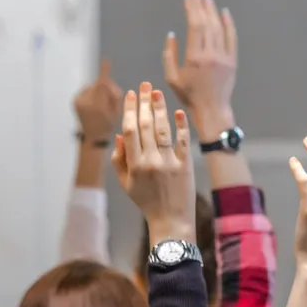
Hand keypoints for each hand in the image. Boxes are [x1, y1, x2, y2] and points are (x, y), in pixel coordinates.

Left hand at [74, 59, 122, 141]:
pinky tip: (95, 103)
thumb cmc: (108, 125)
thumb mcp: (116, 112)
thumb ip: (113, 95)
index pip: (102, 85)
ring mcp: (78, 101)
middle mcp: (85, 102)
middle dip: (107, 88)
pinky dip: (93, 93)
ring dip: (99, 91)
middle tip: (112, 98)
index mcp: (98, 106)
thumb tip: (106, 82)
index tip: (106, 61)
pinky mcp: (75, 100)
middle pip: (99, 85)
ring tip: (102, 104)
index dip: (104, 72)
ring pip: (93, 87)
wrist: (92, 137)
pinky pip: (87, 90)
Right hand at [112, 82, 195, 241]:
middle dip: (144, 103)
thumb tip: (120, 134)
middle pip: (146, 126)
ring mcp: (170, 163)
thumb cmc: (146, 201)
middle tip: (145, 86)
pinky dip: (181, 126)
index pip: (130, 131)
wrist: (171, 221)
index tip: (131, 95)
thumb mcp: (126, 183)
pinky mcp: (186, 166)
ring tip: (157, 93)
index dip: (130, 111)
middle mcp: (151, 162)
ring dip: (160, 109)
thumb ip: (119, 159)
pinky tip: (178, 112)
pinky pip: (183, 142)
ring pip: (163, 130)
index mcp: (134, 165)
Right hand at [164, 0, 236, 133]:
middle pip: (207, 23)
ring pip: (219, 28)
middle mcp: (211, 55)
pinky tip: (224, 13)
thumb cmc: (189, 96)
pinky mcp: (232, 62)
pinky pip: (232, 38)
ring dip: (213, 11)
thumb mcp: (171, 77)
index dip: (191, 9)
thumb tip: (172, 34)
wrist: (212, 110)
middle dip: (201, 6)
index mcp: (194, 58)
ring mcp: (224, 58)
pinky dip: (229, 24)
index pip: (194, 26)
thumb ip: (169, 55)